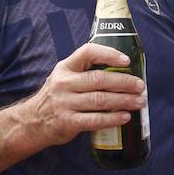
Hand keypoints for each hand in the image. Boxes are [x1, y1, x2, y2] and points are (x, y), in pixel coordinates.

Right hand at [26, 43, 146, 147]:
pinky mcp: (68, 122)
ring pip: (100, 100)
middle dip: (124, 82)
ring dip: (123, 101)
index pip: (87, 52)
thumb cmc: (57, 96)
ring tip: (139, 101)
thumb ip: (86, 72)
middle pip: (99, 79)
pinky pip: (95, 120)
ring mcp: (65, 103)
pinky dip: (112, 119)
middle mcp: (64, 83)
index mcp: (65, 67)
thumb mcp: (65, 77)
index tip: (126, 61)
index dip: (108, 54)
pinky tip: (125, 117)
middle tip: (140, 86)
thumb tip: (123, 72)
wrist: (33, 121)